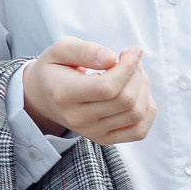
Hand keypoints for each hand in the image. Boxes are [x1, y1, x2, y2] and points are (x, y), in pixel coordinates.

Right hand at [23, 39, 156, 144]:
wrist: (43, 97)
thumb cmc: (56, 69)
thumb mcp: (61, 50)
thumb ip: (85, 50)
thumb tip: (111, 58)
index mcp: (63, 94)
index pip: (107, 87)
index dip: (128, 67)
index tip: (133, 50)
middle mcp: (77, 118)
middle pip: (125, 100)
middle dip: (137, 74)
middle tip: (131, 59)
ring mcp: (91, 132)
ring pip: (135, 114)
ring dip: (143, 89)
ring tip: (133, 74)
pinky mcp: (104, 139)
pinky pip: (138, 132)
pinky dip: (147, 111)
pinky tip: (139, 93)